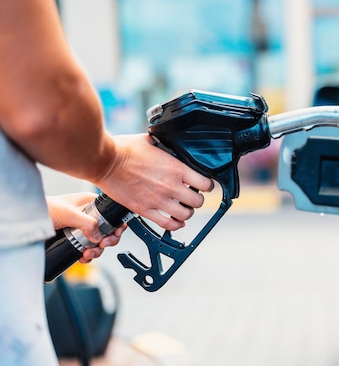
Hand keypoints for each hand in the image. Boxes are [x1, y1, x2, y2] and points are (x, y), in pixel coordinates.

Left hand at [46, 193, 125, 262]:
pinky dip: (88, 255)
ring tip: (88, 254)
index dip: (117, 225)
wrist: (25, 222)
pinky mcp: (75, 240)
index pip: (112, 214)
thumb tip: (99, 236)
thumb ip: (87, 223)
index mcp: (90, 203)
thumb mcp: (68, 214)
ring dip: (97, 251)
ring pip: (99, 242)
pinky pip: (88, 249)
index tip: (113, 234)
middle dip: (107, 241)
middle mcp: (88, 215)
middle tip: (101, 245)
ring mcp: (82, 228)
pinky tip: (82, 257)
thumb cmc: (44, 209)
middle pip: (108, 230)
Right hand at [93, 134, 213, 230]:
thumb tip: (169, 145)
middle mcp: (170, 186)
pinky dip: (174, 225)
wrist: (104, 161)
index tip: (204, 184)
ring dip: (187, 213)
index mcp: (176, 168)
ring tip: (183, 208)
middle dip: (197, 200)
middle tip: (192, 196)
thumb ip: (165, 147)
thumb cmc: (124, 149)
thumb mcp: (152, 141)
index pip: (205, 183)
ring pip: (185, 215)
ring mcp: (158, 200)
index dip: (207, 185)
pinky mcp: (144, 209)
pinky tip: (175, 221)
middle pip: (198, 202)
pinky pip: (167, 224)